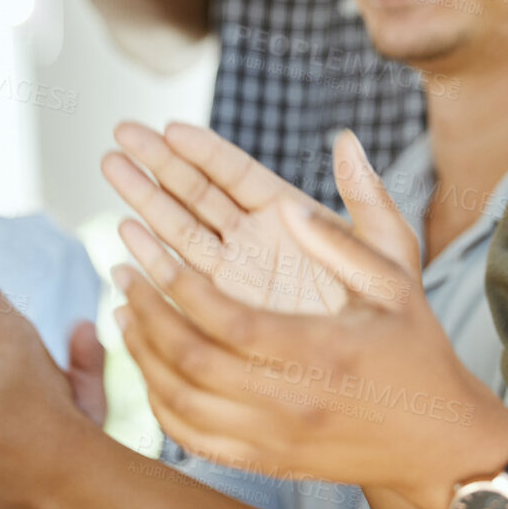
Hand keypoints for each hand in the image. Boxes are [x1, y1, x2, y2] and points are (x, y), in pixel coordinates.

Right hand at [103, 122, 418, 313]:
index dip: (203, 150)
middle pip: (199, 193)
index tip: (168, 127)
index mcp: (292, 215)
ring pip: (182, 229)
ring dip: (145, 200)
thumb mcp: (388, 254)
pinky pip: (183, 279)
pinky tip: (126, 234)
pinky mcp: (224, 310)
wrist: (386, 381)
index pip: (237, 173)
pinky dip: (154, 256)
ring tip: (111, 167)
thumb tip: (348, 139)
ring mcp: (237, 275)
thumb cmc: (396, 316)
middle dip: (159, 164)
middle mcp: (258, 240)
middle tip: (121, 134)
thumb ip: (367, 198)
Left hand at [115, 130, 507, 508]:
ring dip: (143, 358)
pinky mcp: (267, 463)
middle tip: (122, 276)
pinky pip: (193, 439)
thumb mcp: (397, 278)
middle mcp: (292, 401)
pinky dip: (160, 404)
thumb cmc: (416, 350)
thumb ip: (362, 215)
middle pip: (192, 363)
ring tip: (123, 313)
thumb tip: (342, 145)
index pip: (227, 320)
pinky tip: (149, 368)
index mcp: (320, 351)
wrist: (437, 444)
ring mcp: (276, 439)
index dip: (178, 288)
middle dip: (147, 315)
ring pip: (182, 405)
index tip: (151, 255)